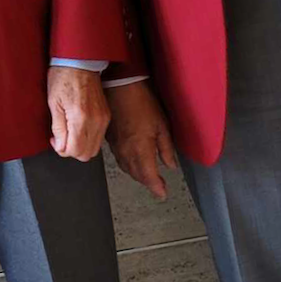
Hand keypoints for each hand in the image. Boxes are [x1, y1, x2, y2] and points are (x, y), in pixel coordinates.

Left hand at [47, 67, 111, 160]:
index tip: (55, 141)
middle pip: (87, 153)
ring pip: (94, 148)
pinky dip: (88, 138)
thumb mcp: (54, 104)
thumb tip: (60, 146)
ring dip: (81, 146)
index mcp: (81, 118)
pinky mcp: (106, 115)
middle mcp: (96, 120)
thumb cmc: (64, 77)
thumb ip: (58, 129)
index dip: (62, 150)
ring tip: (69, 133)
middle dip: (72, 151)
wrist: (80, 62)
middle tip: (61, 139)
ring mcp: (103, 118)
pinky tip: (78, 128)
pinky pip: (99, 137)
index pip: (75, 150)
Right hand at [104, 79, 175, 198]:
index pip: (149, 177)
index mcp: (141, 150)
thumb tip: (170, 165)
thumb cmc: (142, 102)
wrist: (120, 87)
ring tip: (147, 176)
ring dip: (137, 175)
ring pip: (127, 169)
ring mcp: (116, 147)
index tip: (162, 194)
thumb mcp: (162, 125)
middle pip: (137, 175)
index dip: (156, 188)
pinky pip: (119, 159)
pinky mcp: (110, 140)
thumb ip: (166, 148)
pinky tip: (133, 161)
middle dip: (148, 182)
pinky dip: (128, 165)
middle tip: (157, 185)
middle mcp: (126, 153)